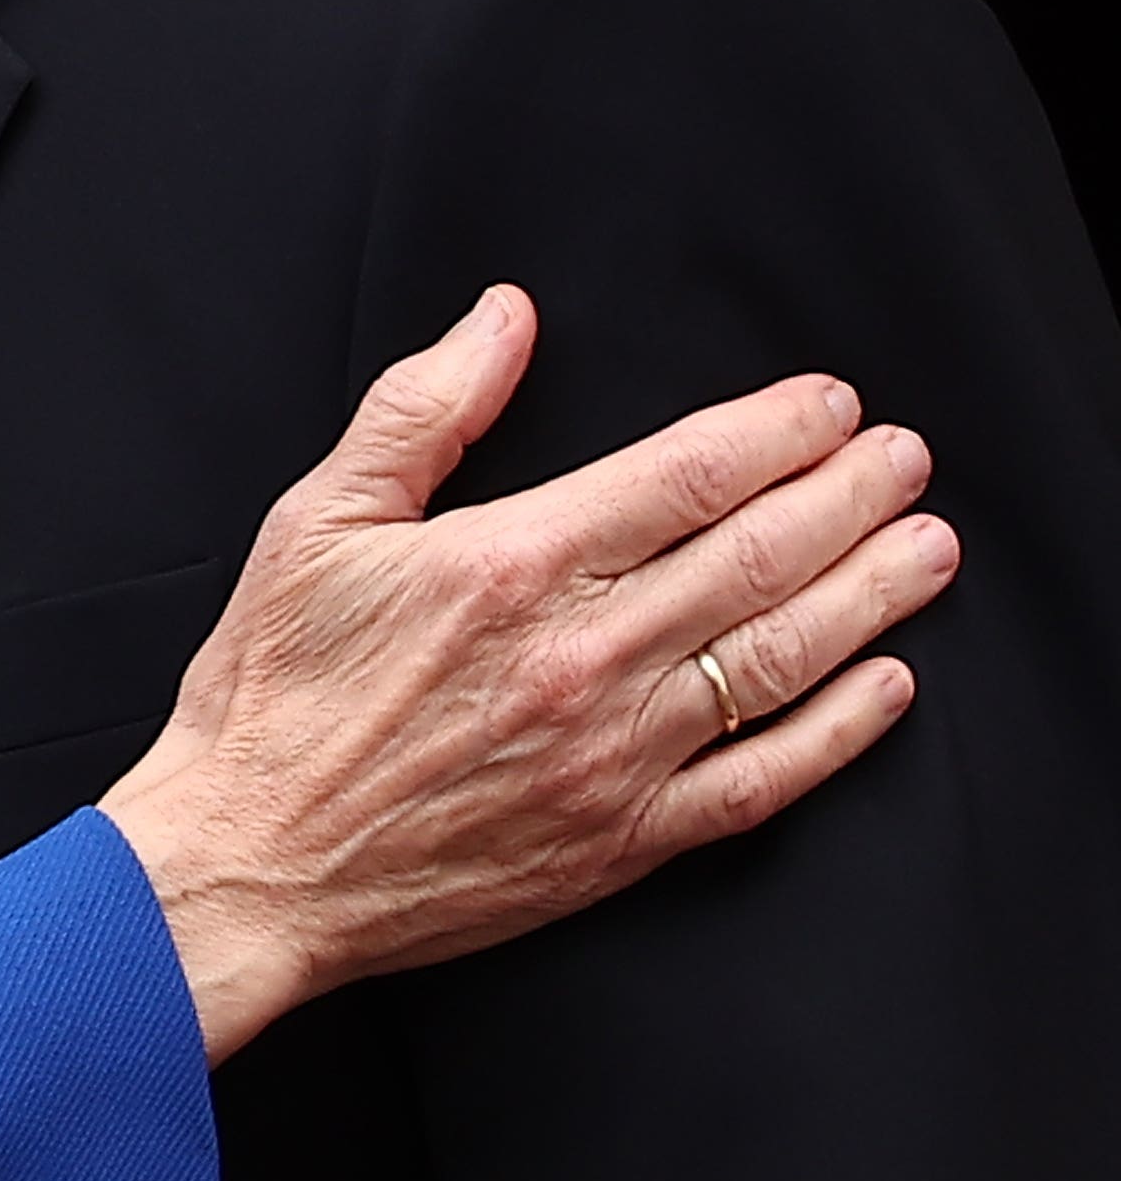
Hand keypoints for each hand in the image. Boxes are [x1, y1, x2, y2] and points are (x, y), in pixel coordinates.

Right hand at [99, 285, 948, 1060]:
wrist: (252, 860)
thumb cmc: (271, 692)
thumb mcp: (317, 520)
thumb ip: (421, 411)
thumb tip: (502, 320)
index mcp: (508, 565)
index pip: (683, 477)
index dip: (774, 432)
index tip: (830, 405)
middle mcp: (580, 656)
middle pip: (756, 558)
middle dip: (848, 498)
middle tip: (907, 459)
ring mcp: (614, 754)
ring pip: (779, 660)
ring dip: (868, 595)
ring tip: (928, 549)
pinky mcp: (624, 839)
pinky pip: (762, 780)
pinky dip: (839, 733)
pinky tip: (885, 688)